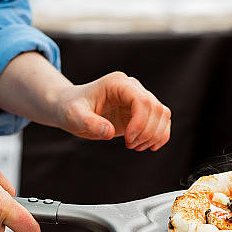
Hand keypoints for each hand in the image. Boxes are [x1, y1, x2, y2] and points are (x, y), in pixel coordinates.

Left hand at [54, 71, 170, 150]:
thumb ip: (90, 124)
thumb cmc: (70, 108)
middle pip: (156, 108)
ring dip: (155, 135)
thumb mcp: (74, 117)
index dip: (140, 122)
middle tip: (130, 146)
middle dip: (147, 132)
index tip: (128, 140)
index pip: (142, 100)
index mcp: (117, 84)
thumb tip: (109, 132)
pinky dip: (159, 135)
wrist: (69, 107)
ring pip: (162, 114)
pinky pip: (161, 121)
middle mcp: (131, 88)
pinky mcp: (140, 111)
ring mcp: (138, 99)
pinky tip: (148, 146)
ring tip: (136, 147)